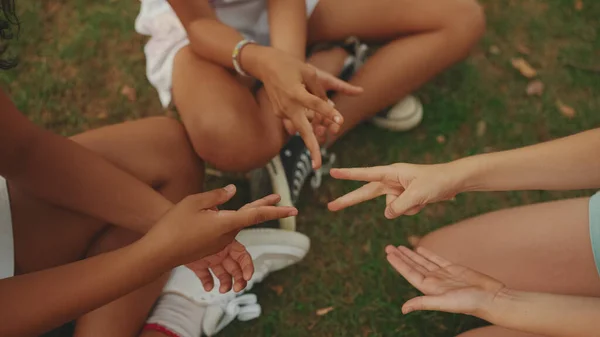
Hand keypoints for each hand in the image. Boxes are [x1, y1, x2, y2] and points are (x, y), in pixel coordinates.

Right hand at [143, 185, 296, 292]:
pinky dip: (232, 223)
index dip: (275, 210)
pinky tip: (231, 216)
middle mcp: (227, 235)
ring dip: (250, 214)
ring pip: (238, 225)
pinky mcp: (210, 249)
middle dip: (270, 210)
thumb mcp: (194, 202)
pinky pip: (226, 233)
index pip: (256, 214)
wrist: (158, 252)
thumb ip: (216, 196)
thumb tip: (233, 191)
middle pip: (252, 218)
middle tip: (290, 206)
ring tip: (265, 204)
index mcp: (226, 223)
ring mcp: (219, 244)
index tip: (292, 208)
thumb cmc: (174, 224)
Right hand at [250, 46, 361, 167]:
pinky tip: (315, 119)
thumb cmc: (290, 65)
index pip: (316, 104)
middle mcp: (288, 106)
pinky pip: (296, 121)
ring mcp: (282, 111)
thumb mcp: (308, 71)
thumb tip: (327, 106)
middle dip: (312, 149)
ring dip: (314, 133)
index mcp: (296, 93)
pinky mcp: (279, 113)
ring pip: (302, 127)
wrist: (265, 65)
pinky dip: (306, 121)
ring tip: (330, 136)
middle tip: (318, 166)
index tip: (341, 121)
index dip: (329, 113)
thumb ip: (319, 90)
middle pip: (303, 131)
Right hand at [328, 163, 462, 218]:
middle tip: (330, 206)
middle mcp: (391, 180)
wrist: (453, 181)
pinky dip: (412, 209)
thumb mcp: (417, 195)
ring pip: (391, 207)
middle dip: (349, 200)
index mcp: (391, 172)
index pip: (365, 174)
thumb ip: (399, 205)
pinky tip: (424, 200)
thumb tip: (387, 214)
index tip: (332, 172)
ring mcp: (396, 189)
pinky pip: (402, 210)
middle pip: (365, 193)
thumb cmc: (436, 181)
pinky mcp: (404, 197)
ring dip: (406, 207)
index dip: (348, 174)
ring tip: (422, 196)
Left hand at [386, 246, 504, 317]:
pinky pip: (437, 259)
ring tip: (400, 246)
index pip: (410, 273)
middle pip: (413, 266)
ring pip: (423, 262)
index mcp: (430, 289)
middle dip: (401, 257)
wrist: (493, 299)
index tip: (388, 254)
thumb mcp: (444, 302)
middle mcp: (435, 281)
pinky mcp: (455, 270)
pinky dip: (428, 254)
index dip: (398, 263)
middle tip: (388, 247)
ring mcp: (444, 275)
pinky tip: (420, 249)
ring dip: (412, 254)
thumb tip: (403, 309)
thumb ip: (423, 303)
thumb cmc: (471, 304)